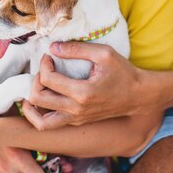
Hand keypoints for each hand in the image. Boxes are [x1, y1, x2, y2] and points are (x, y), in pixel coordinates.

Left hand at [22, 45, 145, 129]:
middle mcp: (76, 110)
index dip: (44, 64)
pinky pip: (51, 124)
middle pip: (37, 100)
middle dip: (34, 81)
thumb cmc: (124, 73)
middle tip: (45, 70)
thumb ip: (77, 49)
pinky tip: (47, 97)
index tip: (50, 56)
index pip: (48, 80)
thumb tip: (53, 48)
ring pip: (40, 122)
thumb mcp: (104, 53)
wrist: (139, 96)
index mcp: (82, 92)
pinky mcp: (77, 122)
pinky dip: (42, 113)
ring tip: (38, 88)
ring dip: (32, 105)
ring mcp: (76, 119)